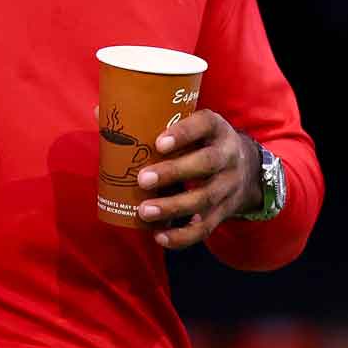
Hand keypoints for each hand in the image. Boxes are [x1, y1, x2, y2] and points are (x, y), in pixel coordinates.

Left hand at [134, 108, 261, 248]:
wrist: (247, 170)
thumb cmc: (203, 143)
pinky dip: (183, 235)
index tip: (158, 142)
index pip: (204, 124)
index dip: (183, 133)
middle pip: (206, 163)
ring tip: (144, 211)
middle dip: (173, 172)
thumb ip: (154, 121)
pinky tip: (159, 236)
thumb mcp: (193, 126)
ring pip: (205, 198)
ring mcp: (228, 186)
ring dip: (173, 207)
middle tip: (142, 179)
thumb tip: (100, 111)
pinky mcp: (224, 212)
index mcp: (216, 128)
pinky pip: (206, 227)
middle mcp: (227, 155)